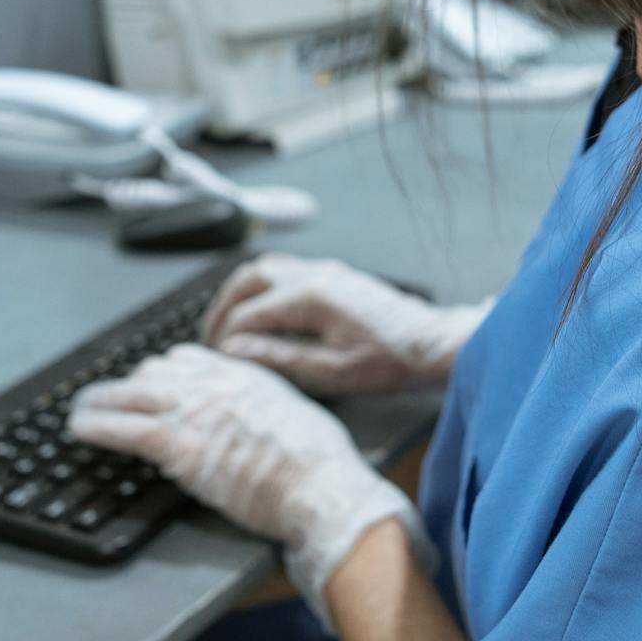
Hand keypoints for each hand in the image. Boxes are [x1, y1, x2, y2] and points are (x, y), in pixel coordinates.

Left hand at [68, 344, 434, 622]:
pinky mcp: (178, 445)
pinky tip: (79, 429)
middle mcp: (214, 384)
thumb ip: (267, 408)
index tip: (151, 381)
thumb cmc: (320, 462)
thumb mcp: (296, 415)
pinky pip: (124, 428)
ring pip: (129, 395)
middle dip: (129, 385)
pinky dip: (96, 426)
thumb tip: (259, 420)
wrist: (320, 485)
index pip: (187, 358)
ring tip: (78, 411)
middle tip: (112, 399)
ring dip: (97, 402)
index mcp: (244, 374)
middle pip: (153, 371)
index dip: (162, 371)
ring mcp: (194, 411)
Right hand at [201, 254, 490, 395]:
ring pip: (265, 268)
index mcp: (311, 298)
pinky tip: (262, 308)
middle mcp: (314, 276)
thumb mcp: (334, 372)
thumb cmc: (391, 361)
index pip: (249, 314)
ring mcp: (325, 271)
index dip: (226, 339)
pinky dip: (263, 286)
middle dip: (223, 308)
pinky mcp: (335, 275)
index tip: (217, 360)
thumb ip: (282, 360)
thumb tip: (239, 352)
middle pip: (248, 280)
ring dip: (240, 292)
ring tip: (229, 321)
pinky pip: (286, 269)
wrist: (431, 343)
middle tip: (210, 337)